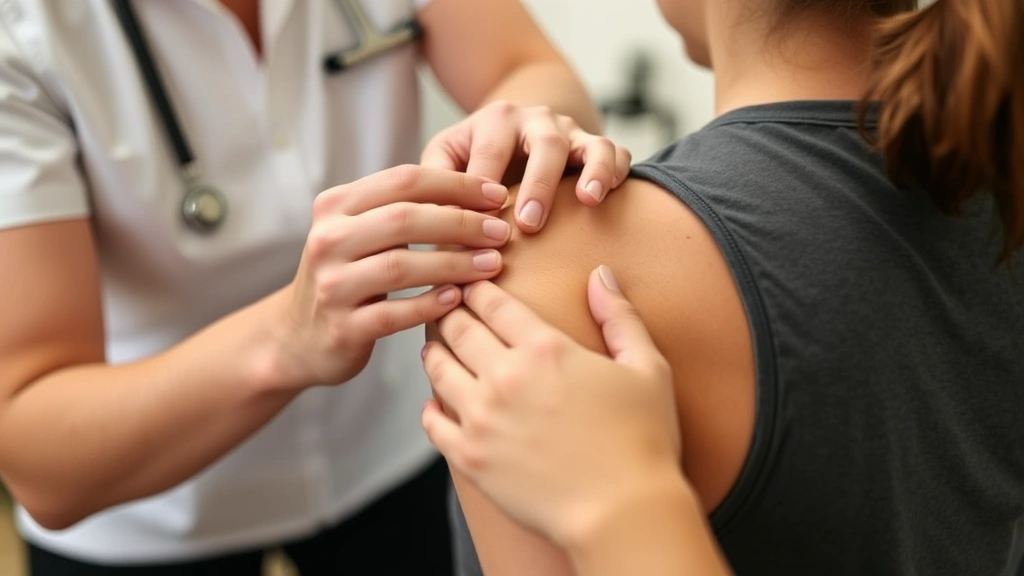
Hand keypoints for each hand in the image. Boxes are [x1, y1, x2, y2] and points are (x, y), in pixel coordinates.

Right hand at [272, 165, 513, 389]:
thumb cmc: (348, 277)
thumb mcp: (361, 233)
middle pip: (404, 219)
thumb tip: (479, 195)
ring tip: (492, 265)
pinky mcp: (341, 327)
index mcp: (335, 206)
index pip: (404, 181)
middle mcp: (327, 239)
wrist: (296, 337)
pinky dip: (430, 305)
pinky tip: (458, 299)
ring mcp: (331, 284)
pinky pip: (394, 314)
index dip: (456, 184)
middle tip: (501, 232)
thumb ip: (403, 211)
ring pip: (400, 265)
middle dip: (461, 222)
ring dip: (453, 264)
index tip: (496, 195)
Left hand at [420, 101, 631, 231]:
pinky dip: (615, 172)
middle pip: (544, 145)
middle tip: (530, 224)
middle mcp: (537, 121)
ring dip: (591, 171)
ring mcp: (571, 132)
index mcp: (494, 122)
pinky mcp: (597, 146)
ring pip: (590, 144)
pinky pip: (617, 154)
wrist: (514, 127)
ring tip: (588, 200)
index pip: (488, 155)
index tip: (478, 228)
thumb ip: (434, 182)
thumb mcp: (446, 157)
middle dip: (538, 185)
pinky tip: (607, 198)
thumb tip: (430, 223)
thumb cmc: (473, 155)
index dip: (483, 190)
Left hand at [421, 266, 681, 545]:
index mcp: (545, 349)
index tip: (471, 283)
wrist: (622, 513)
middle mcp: (505, 377)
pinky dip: (431, 407)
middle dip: (450, 312)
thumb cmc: (643, 442)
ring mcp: (481, 418)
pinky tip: (438, 402)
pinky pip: (432, 422)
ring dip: (435, 352)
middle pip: (457, 329)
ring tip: (437, 348)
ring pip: (437, 369)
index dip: (478, 288)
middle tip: (445, 307)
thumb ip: (620, 316)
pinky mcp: (470, 457)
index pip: (493, 302)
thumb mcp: (647, 368)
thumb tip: (601, 275)